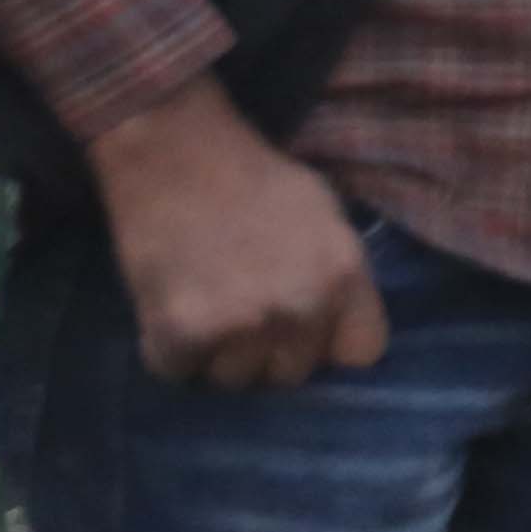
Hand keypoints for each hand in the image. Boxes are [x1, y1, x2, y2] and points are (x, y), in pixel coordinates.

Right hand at [80, 79, 384, 388]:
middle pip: (291, 373)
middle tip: (241, 308)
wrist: (175, 153)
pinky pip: (178, 371)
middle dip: (268, 350)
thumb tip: (338, 331)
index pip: (361, 353)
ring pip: (234, 379)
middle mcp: (301, 306)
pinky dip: (170, 350)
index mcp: (344, 275)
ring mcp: (242, 324)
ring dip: (217, 354)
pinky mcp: (182, 333)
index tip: (306, 329)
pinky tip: (171, 308)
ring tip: (204, 304)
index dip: (329, 343)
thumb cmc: (255, 179)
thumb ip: (339, 277)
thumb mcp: (326, 219)